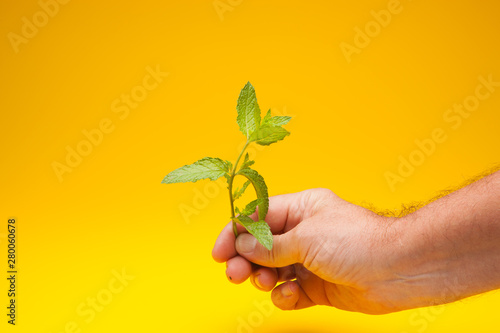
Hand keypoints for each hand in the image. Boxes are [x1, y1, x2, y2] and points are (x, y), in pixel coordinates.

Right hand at [212, 188, 403, 313]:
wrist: (399, 270)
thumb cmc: (359, 242)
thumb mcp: (307, 238)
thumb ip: (270, 245)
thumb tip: (243, 245)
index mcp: (301, 209)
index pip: (258, 217)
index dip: (235, 233)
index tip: (219, 252)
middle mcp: (303, 234)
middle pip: (260, 246)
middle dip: (244, 259)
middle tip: (233, 273)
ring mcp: (310, 261)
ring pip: (271, 271)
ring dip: (263, 278)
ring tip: (265, 283)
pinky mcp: (318, 286)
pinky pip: (289, 292)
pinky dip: (284, 295)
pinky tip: (290, 294)